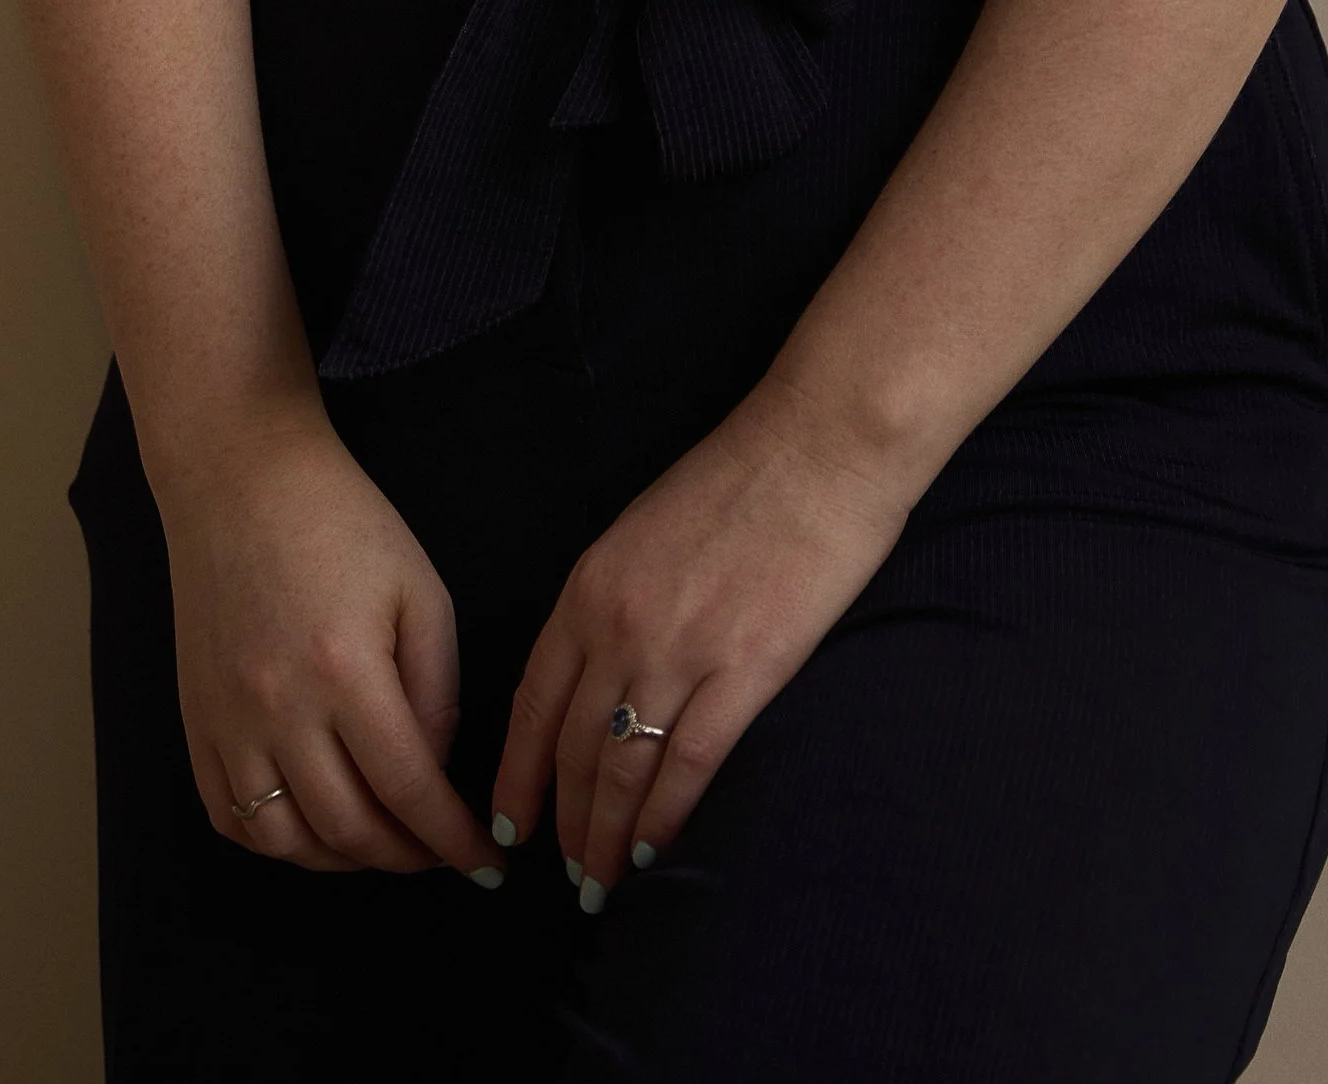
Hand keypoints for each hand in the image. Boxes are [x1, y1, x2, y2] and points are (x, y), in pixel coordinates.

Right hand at [151, 407, 501, 883]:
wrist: (240, 479)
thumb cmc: (342, 523)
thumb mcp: (419, 590)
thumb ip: (438, 689)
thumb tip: (433, 770)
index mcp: (346, 671)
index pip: (409, 791)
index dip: (454, 840)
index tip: (486, 864)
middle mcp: (278, 710)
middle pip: (348, 831)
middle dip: (406, 858)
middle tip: (438, 853)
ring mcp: (226, 722)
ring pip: (284, 842)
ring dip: (342, 861)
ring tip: (381, 843)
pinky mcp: (196, 721)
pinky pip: (229, 817)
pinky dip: (276, 842)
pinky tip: (313, 826)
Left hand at [488, 381, 915, 906]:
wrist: (819, 444)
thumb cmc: (741, 477)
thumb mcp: (644, 530)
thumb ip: (615, 599)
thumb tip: (600, 672)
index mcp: (591, 586)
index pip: (533, 701)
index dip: (517, 772)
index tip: (507, 823)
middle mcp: (620, 626)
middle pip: (572, 748)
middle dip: (563, 822)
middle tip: (566, 873)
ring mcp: (681, 652)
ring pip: (622, 770)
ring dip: (606, 837)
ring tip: (602, 883)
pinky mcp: (746, 671)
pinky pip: (689, 766)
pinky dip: (666, 818)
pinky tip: (653, 851)